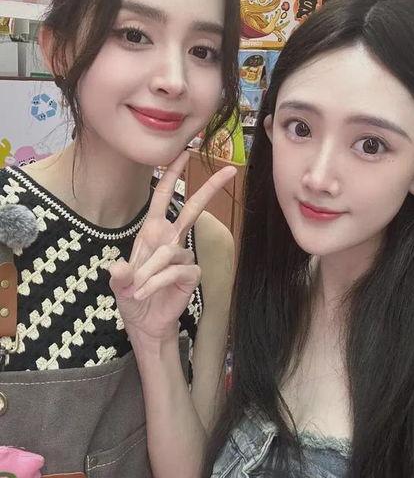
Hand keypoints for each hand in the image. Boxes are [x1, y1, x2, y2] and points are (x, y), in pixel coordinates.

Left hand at [109, 151, 235, 341]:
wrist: (145, 323)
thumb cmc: (133, 297)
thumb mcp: (119, 284)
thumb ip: (119, 275)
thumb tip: (118, 267)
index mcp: (152, 232)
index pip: (164, 197)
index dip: (172, 174)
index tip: (183, 153)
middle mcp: (171, 239)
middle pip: (193, 209)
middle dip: (210, 188)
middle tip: (230, 170)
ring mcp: (183, 256)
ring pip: (169, 252)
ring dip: (149, 272)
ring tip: (137, 289)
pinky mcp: (191, 274)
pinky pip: (175, 271)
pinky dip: (157, 282)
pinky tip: (147, 293)